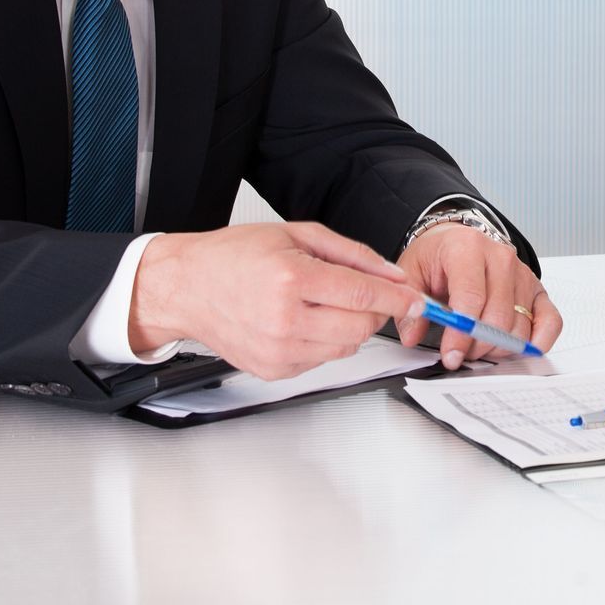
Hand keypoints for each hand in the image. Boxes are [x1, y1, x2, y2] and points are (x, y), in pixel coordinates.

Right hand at [128, 221, 425, 380]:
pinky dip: (325, 342)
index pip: (363, 295)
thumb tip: (393, 275)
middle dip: (375, 311)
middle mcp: (284, 319)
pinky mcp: (273, 370)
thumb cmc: (236, 255)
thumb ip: (353, 255)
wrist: (187, 286)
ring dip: (349, 327)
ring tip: (324, 303)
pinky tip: (303, 321)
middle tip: (365, 294)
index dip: (398, 298)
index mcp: (291, 279)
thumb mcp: (298, 234)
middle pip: (361, 328)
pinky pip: (322, 360)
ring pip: (346, 348)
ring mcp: (277, 350)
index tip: (417, 298)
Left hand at [396, 225, 562, 369]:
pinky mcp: (537, 289)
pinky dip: (539, 341)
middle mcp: (500, 258)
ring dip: (498, 347)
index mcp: (468, 248)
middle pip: (498, 317)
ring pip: (520, 326)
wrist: (458, 239)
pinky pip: (550, 321)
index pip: (471, 298)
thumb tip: (412, 336)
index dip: (461, 334)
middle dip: (477, 345)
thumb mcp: (411, 272)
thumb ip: (410, 305)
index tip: (450, 355)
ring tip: (478, 346)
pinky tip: (520, 349)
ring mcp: (522, 274)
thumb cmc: (437, 256)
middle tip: (460, 353)